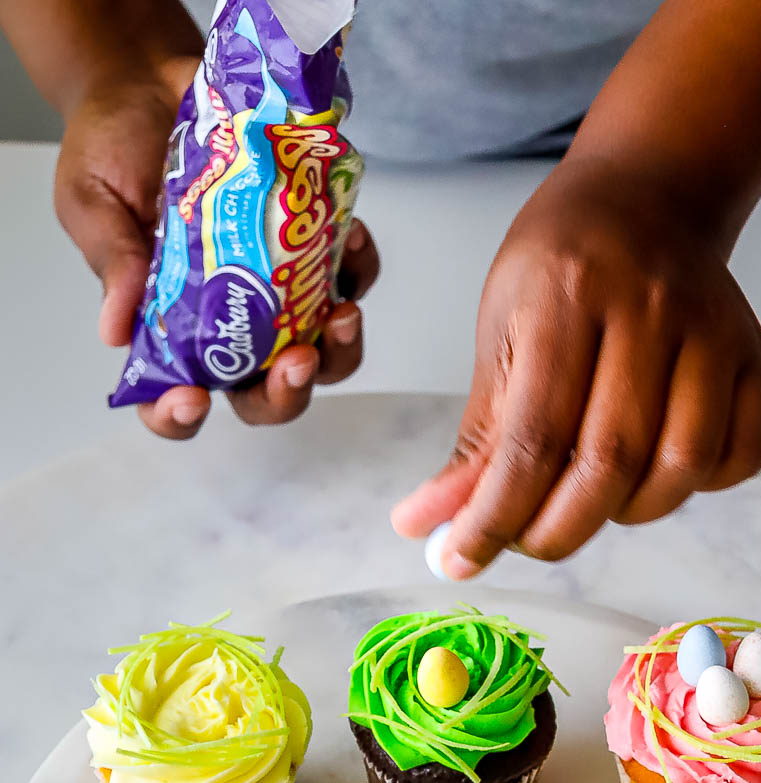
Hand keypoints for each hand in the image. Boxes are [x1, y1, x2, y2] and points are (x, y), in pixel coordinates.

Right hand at [55, 64, 377, 439]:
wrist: (150, 81)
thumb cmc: (113, 149)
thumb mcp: (93, 202)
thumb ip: (113, 260)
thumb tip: (116, 328)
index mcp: (168, 329)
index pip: (173, 400)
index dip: (179, 417)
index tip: (188, 399)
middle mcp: (228, 324)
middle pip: (265, 393)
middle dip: (285, 394)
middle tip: (295, 361)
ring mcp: (277, 292)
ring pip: (323, 355)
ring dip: (340, 350)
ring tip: (342, 314)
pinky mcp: (311, 250)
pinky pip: (353, 279)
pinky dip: (360, 268)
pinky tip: (349, 239)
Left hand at [391, 157, 760, 578]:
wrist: (645, 198)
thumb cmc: (559, 266)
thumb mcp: (500, 334)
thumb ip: (475, 440)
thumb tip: (427, 527)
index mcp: (566, 298)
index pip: (532, 439)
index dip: (494, 517)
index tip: (461, 560)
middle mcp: (648, 310)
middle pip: (610, 461)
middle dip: (557, 530)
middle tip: (525, 541)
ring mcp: (711, 332)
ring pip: (682, 465)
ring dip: (628, 515)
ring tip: (590, 501)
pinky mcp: (753, 354)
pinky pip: (741, 452)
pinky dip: (699, 487)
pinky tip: (656, 474)